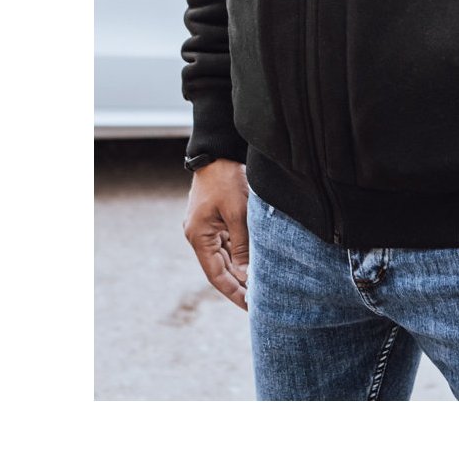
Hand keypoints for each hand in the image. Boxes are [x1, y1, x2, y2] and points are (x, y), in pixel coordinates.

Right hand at [182, 160, 249, 310]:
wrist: (218, 151)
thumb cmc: (227, 179)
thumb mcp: (238, 212)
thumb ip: (242, 244)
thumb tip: (247, 273)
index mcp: (198, 237)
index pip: (216, 275)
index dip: (233, 292)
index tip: (249, 307)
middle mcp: (199, 235)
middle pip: (220, 269)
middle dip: (238, 286)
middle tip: (258, 303)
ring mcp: (206, 228)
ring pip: (225, 257)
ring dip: (240, 271)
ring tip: (259, 288)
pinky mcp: (215, 219)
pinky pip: (228, 244)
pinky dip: (240, 255)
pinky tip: (254, 265)